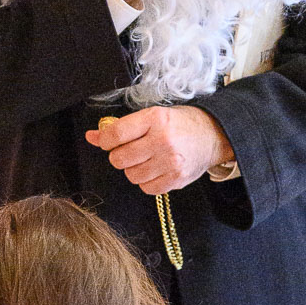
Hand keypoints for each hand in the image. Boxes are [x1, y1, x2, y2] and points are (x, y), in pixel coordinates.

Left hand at [86, 105, 232, 195]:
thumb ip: (122, 127)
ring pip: (131, 175)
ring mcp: (170, 162)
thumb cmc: (181, 124)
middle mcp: (163, 141)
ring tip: (147, 159)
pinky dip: (146, 181)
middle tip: (130, 150)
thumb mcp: (153, 116)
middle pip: (120, 158)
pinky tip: (156, 169)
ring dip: (133, 169)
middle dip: (119, 156)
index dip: (104, 140)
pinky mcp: (176, 179)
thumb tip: (92, 136)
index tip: (106, 141)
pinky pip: (146, 188)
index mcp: (155, 119)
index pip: (116, 134)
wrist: (213, 136)